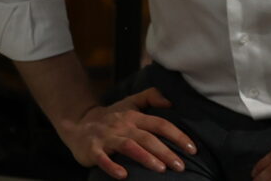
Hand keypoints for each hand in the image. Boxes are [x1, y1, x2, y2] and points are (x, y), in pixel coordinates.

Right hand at [59, 87, 198, 178]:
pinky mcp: (93, 149)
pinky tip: (124, 175)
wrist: (77, 125)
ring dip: (145, 157)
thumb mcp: (129, 103)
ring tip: (161, 169)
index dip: (177, 135)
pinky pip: (102, 158)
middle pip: (146, 137)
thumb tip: (171, 99)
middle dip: (165, 151)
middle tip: (181, 166)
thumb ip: (150, 97)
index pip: (159, 124)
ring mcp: (106, 137)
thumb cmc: (110, 118)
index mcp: (133, 116)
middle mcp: (121, 125)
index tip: (193, 149)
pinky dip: (112, 166)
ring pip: (128, 146)